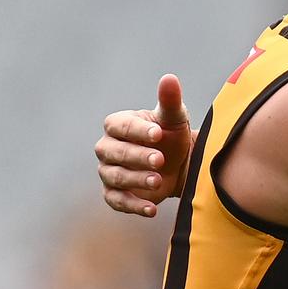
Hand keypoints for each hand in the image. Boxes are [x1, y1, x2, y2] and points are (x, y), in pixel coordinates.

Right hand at [95, 74, 194, 216]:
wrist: (180, 165)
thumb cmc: (173, 135)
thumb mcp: (174, 118)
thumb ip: (170, 100)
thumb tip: (169, 78)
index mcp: (118, 125)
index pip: (119, 126)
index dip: (137, 131)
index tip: (159, 134)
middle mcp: (107, 148)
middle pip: (114, 152)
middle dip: (137, 156)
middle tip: (160, 160)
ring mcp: (109, 171)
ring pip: (115, 176)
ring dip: (136, 179)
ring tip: (158, 180)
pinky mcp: (115, 194)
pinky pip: (117, 201)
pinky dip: (133, 206)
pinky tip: (152, 210)